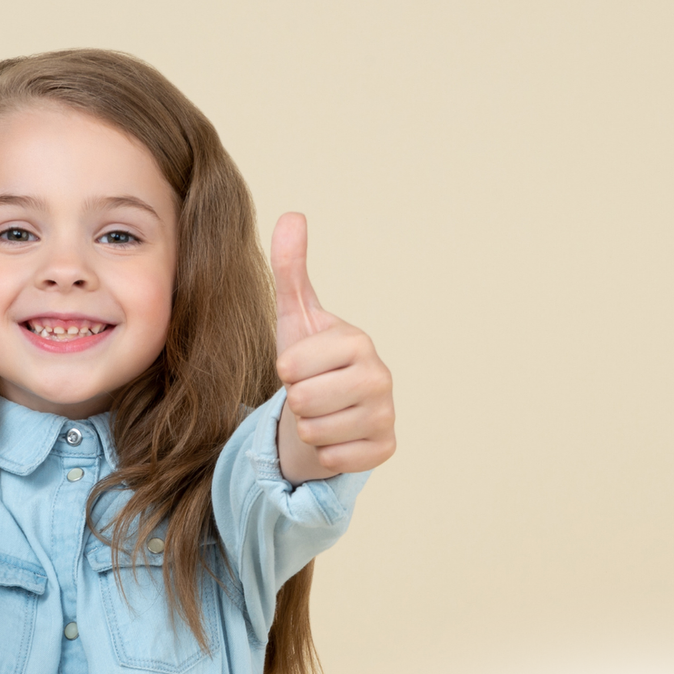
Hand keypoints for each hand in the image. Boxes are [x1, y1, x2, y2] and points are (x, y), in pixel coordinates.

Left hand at [271, 213, 396, 483]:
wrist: (326, 410)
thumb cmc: (309, 362)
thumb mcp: (294, 316)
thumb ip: (290, 269)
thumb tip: (292, 215)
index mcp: (358, 341)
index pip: (292, 366)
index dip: (286, 371)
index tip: (300, 366)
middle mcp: (381, 376)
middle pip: (304, 401)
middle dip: (296, 401)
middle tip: (310, 392)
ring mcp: (387, 414)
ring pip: (316, 432)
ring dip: (308, 427)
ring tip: (321, 412)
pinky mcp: (384, 448)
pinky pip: (334, 459)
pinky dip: (324, 452)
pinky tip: (335, 435)